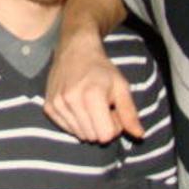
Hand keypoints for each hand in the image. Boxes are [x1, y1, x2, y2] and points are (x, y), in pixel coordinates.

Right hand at [45, 28, 141, 142]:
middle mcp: (71, 101)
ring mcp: (57, 104)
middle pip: (93, 137)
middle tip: (102, 108)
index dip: (114, 126)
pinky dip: (76, 123)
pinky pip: (67, 129)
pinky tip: (78, 106)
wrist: (75, 51)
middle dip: (102, 127)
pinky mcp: (48, 107)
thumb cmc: (102, 69)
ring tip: (90, 106)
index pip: (106, 135)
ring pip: (80, 135)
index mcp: (92, 96)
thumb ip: (129, 113)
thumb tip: (139, 135)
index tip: (114, 111)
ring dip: (89, 125)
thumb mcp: (121, 87)